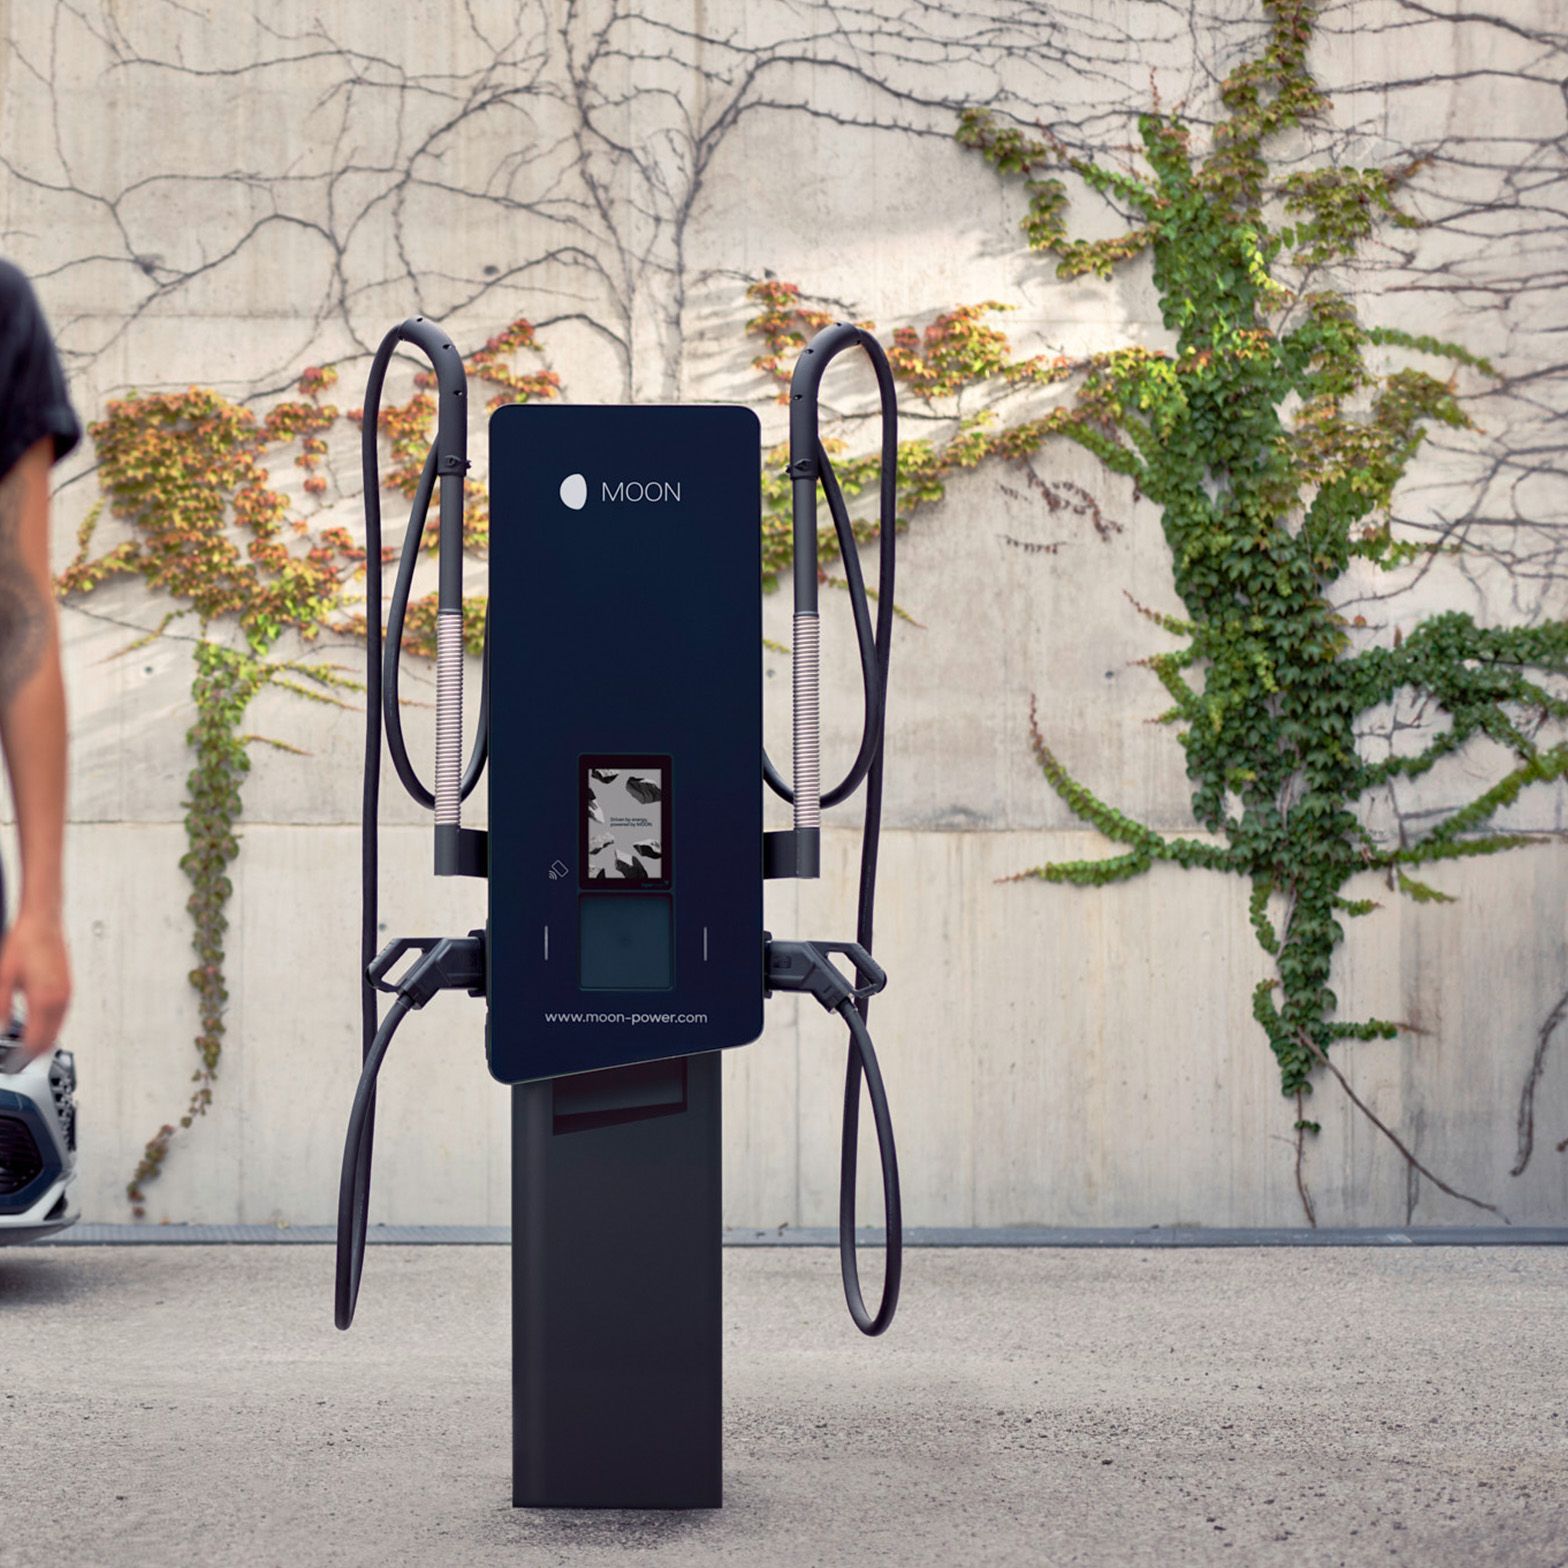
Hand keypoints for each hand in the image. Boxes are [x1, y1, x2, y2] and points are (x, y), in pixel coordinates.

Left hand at [0, 910, 70, 1058]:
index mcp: (44, 1000)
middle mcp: (60, 999)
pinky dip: (49, 1028)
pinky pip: (60, 1017)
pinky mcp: (67, 989)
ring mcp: (66, 994)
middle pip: (49, 1039)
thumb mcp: (3, 979)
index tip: (12, 1063)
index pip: (36, 1040)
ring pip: (57, 1029)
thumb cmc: (24, 944)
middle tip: (16, 1060)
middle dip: (33, 1053)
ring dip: (42, 1040)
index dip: (23, 1056)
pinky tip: (37, 1027)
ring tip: (24, 1047)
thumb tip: (2, 1031)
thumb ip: (2, 1009)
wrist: (42, 923)